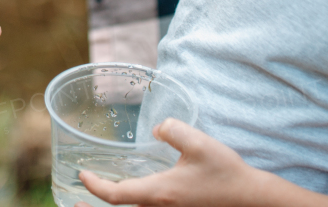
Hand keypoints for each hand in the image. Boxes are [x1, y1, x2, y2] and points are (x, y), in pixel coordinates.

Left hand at [75, 119, 327, 206]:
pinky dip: (133, 205)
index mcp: (159, 193)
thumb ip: (172, 129)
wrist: (253, 200)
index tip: (81, 175)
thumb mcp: (198, 143)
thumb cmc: (226, 173)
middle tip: (74, 202)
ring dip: (115, 206)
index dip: (94, 186)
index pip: (115, 195)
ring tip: (96, 200)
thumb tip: (158, 129)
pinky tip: (135, 194)